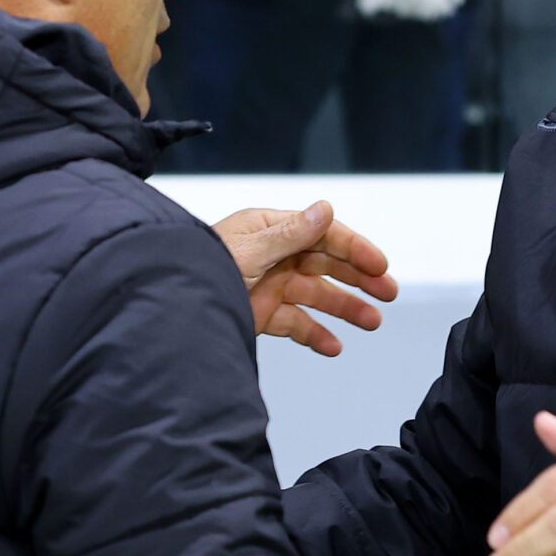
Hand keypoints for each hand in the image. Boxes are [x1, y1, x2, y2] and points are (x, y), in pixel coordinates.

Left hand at [211, 202, 397, 357]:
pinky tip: (334, 346)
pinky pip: (296, 324)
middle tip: (388, 293)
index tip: (380, 266)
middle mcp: (272, 255)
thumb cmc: (197, 267)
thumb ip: (291, 234)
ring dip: (345, 308)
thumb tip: (324, 209)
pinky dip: (315, 335)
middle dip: (358, 278)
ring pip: (316, 295)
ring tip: (372, 322)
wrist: (166, 309)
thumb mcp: (249, 249)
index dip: (354, 249)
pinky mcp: (261, 314)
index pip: (323, 234)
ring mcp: (268, 285)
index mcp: (270, 230)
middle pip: (326, 264)